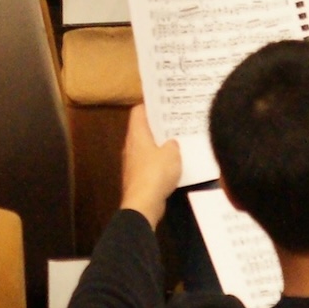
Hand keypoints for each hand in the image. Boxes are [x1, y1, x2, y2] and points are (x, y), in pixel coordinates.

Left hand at [121, 102, 185, 221]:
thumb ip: (173, 144)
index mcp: (136, 135)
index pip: (139, 112)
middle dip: (158, 126)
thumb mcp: (172, 154)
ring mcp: (132, 163)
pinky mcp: (138, 178)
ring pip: (146, 147)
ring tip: (178, 142)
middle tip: (175, 122)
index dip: (150, 105)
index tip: (164, 103)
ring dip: (160, 145)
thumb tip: (171, 143)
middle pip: (143, 129)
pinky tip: (173, 164)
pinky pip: (149, 164)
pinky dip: (159, 162)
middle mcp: (131, 146)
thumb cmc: (156, 173)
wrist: (143, 204)